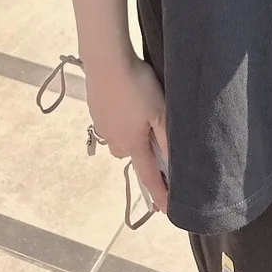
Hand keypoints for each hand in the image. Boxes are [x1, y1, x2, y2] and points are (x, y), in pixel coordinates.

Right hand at [84, 50, 168, 214]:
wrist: (106, 61)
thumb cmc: (136, 85)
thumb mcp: (160, 112)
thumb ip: (168, 139)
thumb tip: (176, 165)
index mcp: (133, 144)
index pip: (149, 176)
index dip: (160, 194)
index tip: (167, 210)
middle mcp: (115, 141)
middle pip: (133, 156)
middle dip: (145, 155)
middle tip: (157, 142)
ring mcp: (102, 126)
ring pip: (121, 139)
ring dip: (132, 135)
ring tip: (141, 117)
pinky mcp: (95, 110)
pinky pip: (111, 123)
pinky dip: (120, 120)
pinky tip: (126, 103)